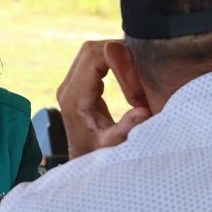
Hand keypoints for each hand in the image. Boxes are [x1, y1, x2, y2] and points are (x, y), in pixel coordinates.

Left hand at [56, 40, 150, 158]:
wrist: (84, 162)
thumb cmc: (97, 157)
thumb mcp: (112, 146)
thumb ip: (125, 129)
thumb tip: (143, 111)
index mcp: (73, 99)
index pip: (93, 58)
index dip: (119, 58)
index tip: (138, 76)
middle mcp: (67, 88)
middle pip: (91, 49)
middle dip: (119, 51)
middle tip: (143, 67)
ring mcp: (71, 85)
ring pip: (93, 52)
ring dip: (117, 56)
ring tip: (138, 73)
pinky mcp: (80, 85)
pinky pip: (96, 61)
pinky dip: (114, 62)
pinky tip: (130, 77)